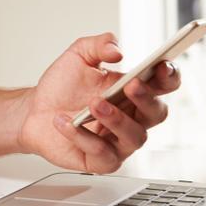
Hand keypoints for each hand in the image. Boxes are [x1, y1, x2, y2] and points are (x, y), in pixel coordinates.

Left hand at [15, 33, 180, 173]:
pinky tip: (67, 122)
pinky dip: (83, 137)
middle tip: (130, 85)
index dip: (170, 76)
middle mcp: (132, 117)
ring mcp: (119, 141)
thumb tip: (117, 50)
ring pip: (134, 137)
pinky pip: (102, 154)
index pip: (165, 84)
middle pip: (157, 113)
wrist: (35, 110)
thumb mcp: (79, 55)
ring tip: (94, 104)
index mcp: (134, 91)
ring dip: (117, 120)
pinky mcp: (101, 161)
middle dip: (147, 98)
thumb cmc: (63, 86)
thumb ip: (99, 44)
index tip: (162, 65)